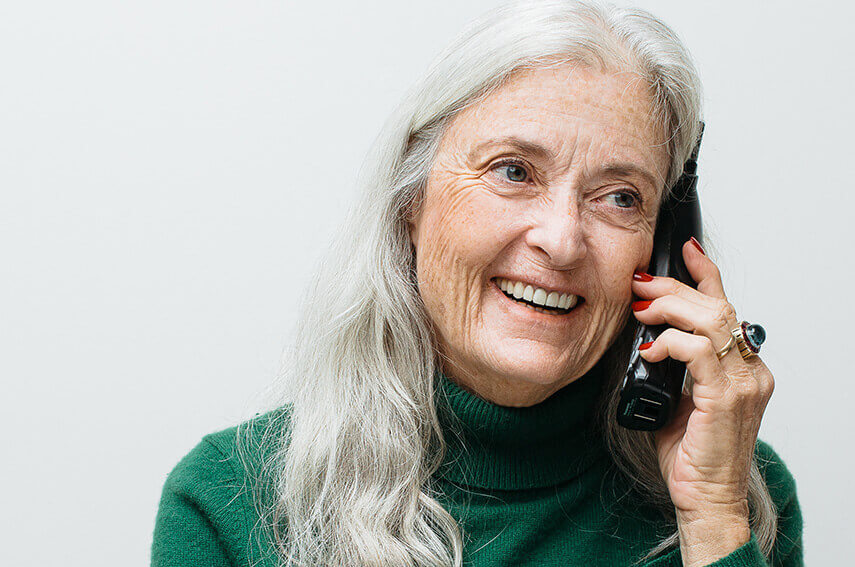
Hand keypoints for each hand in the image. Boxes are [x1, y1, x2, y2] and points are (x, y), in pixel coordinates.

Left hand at [630, 238, 774, 565]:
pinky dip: (669, 343)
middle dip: (674, 288)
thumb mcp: (677, 397)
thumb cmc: (691, 453)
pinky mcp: (726, 398)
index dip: (705, 274)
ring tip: (640, 312)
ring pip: (711, 321)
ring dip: (670, 309)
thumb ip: (673, 365)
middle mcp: (750, 370)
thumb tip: (644, 336)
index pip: (726, 307)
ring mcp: (743, 383)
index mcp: (741, 367)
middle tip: (640, 284)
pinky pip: (699, 352)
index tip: (684, 250)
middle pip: (715, 307)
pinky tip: (648, 350)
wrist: (706, 498)